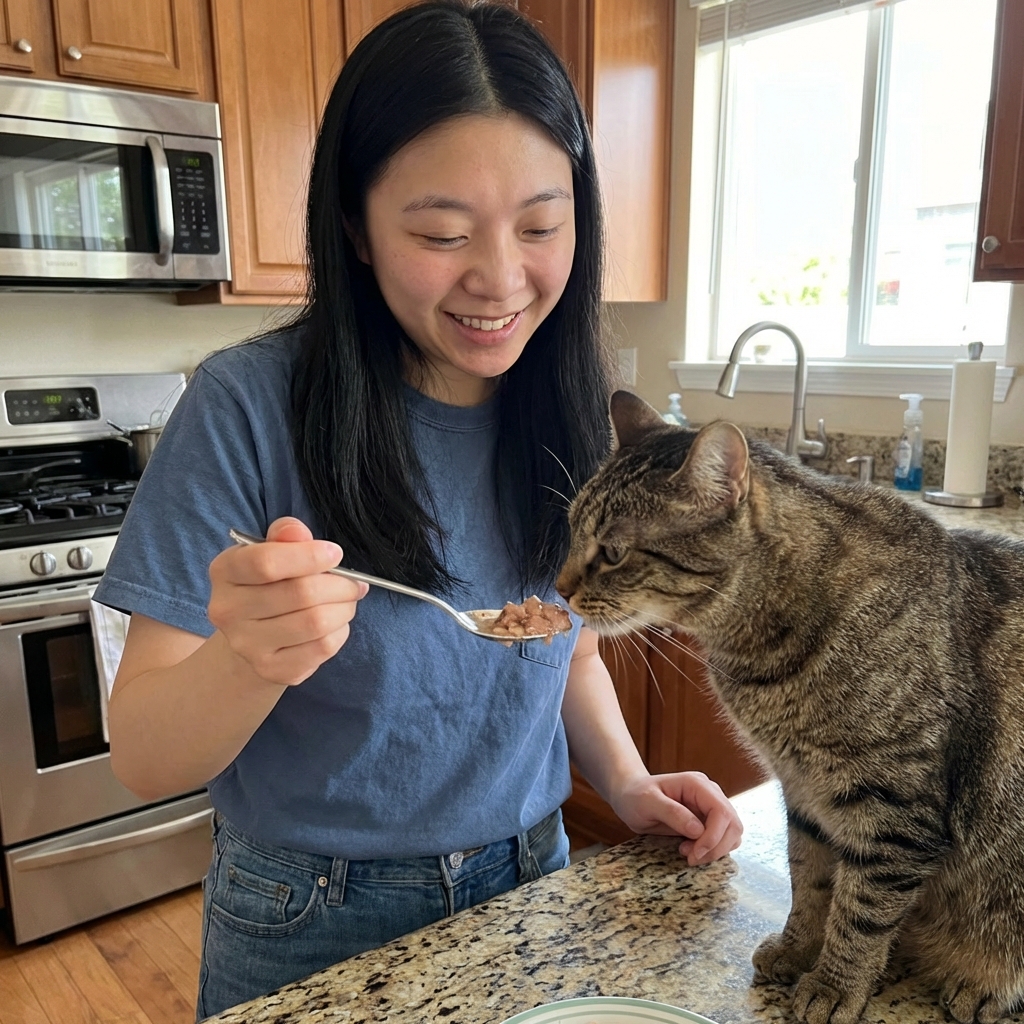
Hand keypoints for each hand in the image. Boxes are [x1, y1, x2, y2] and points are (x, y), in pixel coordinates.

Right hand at [207, 517, 367, 686]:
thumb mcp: (272, 551)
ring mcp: (247, 644)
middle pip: (300, 593)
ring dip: (343, 608)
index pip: (266, 562)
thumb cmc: (269, 584)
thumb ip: (286, 535)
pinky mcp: (271, 669)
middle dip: (340, 585)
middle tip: (353, 583)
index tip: (335, 553)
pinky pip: (322, 647)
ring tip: (347, 601)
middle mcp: (227, 610)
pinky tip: (336, 624)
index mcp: (225, 571)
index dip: (309, 556)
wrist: (252, 636)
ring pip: (315, 622)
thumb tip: (298, 532)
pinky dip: (340, 632)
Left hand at [609, 770, 742, 865]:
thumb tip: (698, 830)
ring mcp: (711, 807)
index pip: (721, 812)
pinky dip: (713, 850)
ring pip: (732, 834)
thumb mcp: (647, 802)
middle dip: (715, 847)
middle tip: (690, 857)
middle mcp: (710, 794)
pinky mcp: (709, 820)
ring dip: (715, 850)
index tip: (694, 853)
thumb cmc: (636, 796)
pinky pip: (724, 839)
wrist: (631, 796)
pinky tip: (691, 850)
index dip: (713, 837)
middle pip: (733, 825)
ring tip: (688, 853)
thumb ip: (672, 813)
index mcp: (697, 784)